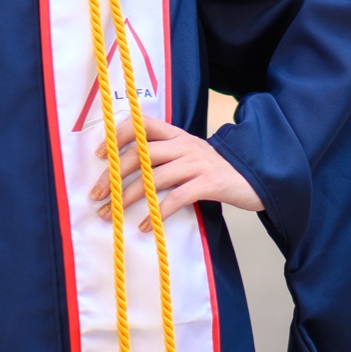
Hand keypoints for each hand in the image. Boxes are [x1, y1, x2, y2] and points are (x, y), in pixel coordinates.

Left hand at [89, 117, 261, 226]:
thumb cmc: (213, 170)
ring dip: (129, 197)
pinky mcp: (208, 183)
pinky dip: (157, 213)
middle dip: (114, 176)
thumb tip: (123, 166)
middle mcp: (184, 144)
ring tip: (112, 213)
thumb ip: (162, 154)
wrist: (254, 178)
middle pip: (141, 155)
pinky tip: (145, 226)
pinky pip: (176, 198)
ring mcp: (197, 163)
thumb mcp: (188, 153)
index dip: (117, 136)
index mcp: (176, 134)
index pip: (141, 125)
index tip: (99, 155)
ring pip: (154, 177)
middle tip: (96, 195)